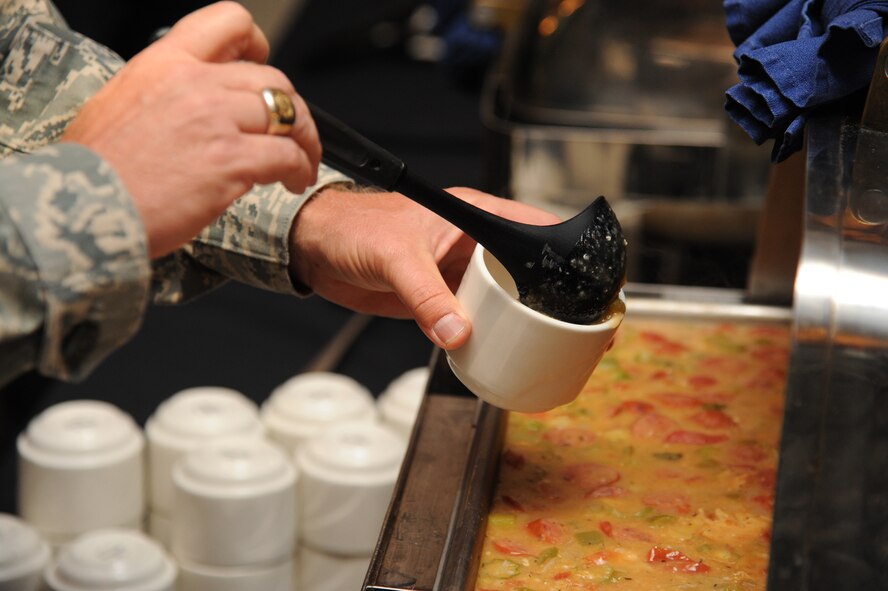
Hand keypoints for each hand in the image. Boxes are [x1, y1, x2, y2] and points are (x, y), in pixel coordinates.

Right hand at [61, 2, 320, 257]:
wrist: (83, 208)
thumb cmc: (97, 168)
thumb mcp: (121, 102)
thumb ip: (165, 91)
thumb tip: (195, 100)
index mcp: (164, 62)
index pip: (229, 22)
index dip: (257, 45)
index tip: (261, 68)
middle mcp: (194, 83)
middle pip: (273, 78)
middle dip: (292, 109)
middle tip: (293, 135)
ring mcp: (215, 120)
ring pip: (289, 115)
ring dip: (305, 141)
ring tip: (301, 165)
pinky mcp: (230, 161)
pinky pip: (287, 155)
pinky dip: (299, 169)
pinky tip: (292, 184)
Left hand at [289, 187, 561, 349]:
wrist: (316, 249)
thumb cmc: (353, 229)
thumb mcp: (395, 259)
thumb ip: (426, 296)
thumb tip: (458, 334)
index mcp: (474, 217)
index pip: (534, 230)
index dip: (565, 254)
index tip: (589, 284)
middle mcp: (473, 245)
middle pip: (527, 271)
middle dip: (552, 299)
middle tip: (580, 327)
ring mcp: (458, 273)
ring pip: (503, 299)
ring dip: (521, 321)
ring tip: (551, 346)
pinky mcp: (440, 298)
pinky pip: (473, 319)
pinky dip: (486, 336)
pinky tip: (500, 353)